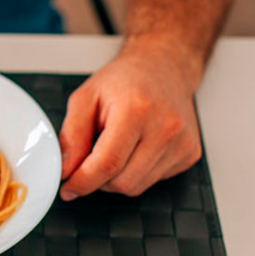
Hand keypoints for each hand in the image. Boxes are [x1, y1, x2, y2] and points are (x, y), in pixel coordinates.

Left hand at [59, 38, 202, 198]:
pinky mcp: (190, 154)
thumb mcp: (85, 98)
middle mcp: (165, 128)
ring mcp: (182, 143)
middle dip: (97, 180)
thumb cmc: (123, 80)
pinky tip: (133, 149)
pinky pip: (153, 181)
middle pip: (122, 181)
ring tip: (112, 148)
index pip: (107, 164)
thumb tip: (65, 170)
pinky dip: (135, 173)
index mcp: (136, 110)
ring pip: (137, 186)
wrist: (163, 68)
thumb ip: (71, 136)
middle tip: (86, 162)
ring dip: (115, 178)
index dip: (82, 182)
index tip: (67, 188)